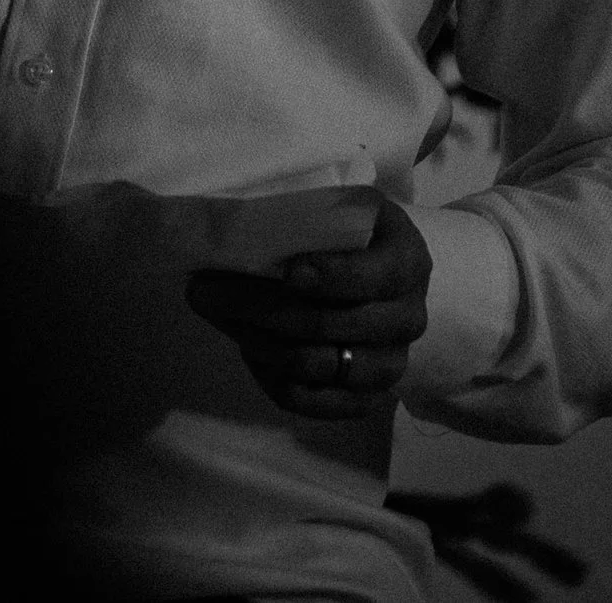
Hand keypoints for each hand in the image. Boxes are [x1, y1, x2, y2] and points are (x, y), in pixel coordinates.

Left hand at [185, 194, 431, 420]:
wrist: (383, 276)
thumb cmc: (352, 236)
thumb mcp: (344, 208)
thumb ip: (309, 214)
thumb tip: (238, 220)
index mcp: (406, 261)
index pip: (370, 276)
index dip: (329, 276)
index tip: (287, 271)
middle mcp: (407, 318)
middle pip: (328, 325)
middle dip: (259, 307)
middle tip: (204, 290)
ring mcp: (390, 363)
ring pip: (314, 365)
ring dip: (257, 342)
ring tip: (220, 316)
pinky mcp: (367, 398)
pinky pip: (315, 403)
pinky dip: (274, 380)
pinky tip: (250, 350)